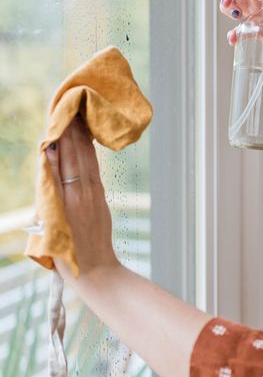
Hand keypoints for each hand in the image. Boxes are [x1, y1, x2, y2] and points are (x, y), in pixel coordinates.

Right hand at [46, 116, 119, 282]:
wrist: (94, 271)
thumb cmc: (66, 255)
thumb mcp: (48, 227)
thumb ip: (47, 196)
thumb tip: (48, 163)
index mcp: (61, 202)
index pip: (57, 162)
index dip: (56, 140)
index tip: (54, 120)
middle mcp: (77, 194)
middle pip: (72, 154)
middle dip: (69, 129)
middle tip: (68, 105)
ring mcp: (92, 195)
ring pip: (85, 158)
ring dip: (81, 135)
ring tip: (77, 114)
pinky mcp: (100, 198)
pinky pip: (93, 168)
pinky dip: (89, 151)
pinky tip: (87, 138)